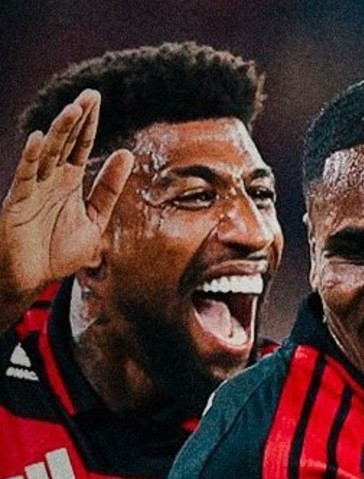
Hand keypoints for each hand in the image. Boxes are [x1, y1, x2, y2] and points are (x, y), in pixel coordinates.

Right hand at [0, 89, 133, 294]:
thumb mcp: (94, 220)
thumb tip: (127, 154)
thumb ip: (109, 190)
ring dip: (59, 132)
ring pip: (47, 153)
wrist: (30, 280)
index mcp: (69, 182)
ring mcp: (32, 189)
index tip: (96, 98)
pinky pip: (25, 176)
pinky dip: (31, 158)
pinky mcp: (17, 203)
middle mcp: (50, 180)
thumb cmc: (57, 252)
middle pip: (65, 142)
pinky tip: (40, 139)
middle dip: (77, 118)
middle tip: (90, 94)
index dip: (88, 123)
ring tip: (72, 109)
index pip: (80, 145)